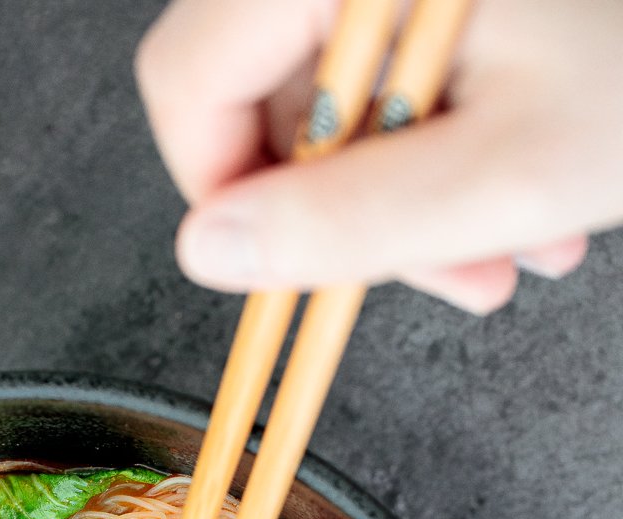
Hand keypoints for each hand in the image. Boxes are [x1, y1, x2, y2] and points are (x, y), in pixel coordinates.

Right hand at [134, 0, 622, 310]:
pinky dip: (449, 131)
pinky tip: (523, 180)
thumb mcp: (504, 172)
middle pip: (268, 83)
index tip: (278, 264)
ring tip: (512, 244)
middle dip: (348, 205)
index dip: (215, 191)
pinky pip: (403, 53)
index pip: (190, 73)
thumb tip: (210, 252)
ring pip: (344, 80)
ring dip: (411, 187)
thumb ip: (340, 223)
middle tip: (445, 270)